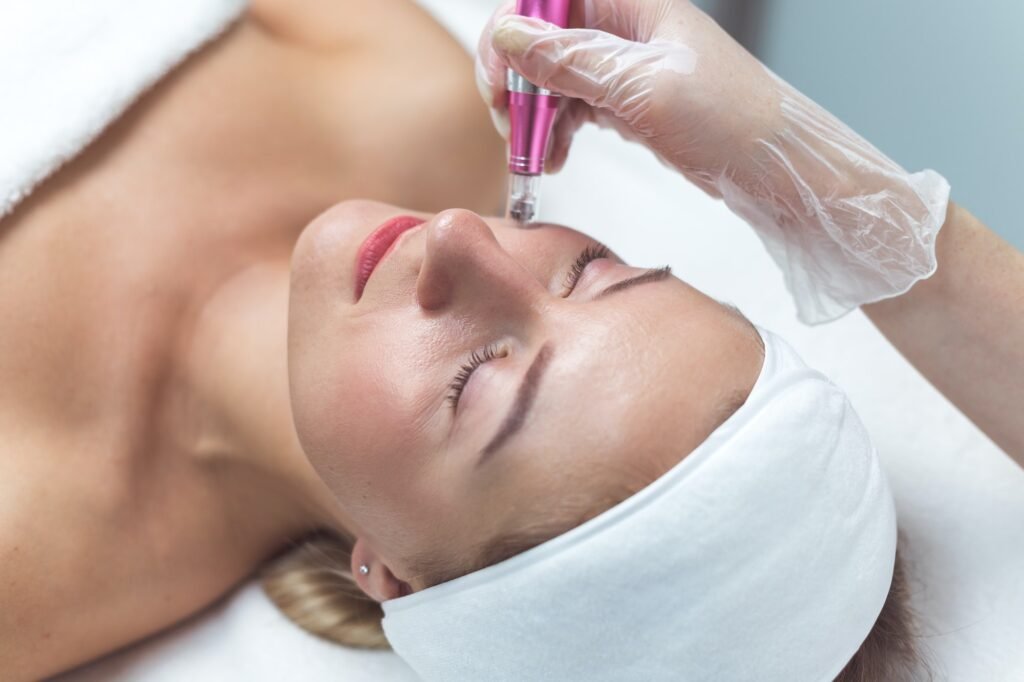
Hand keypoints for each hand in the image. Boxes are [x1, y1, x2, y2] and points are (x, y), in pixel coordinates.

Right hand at [477, 0, 949, 323]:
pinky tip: (555, 157)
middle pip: (543, 39)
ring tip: (535, 154)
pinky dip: (558, 132)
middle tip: (511, 128)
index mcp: (632, 5)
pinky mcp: (630, 104)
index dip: (511, 35)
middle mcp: (625, 30)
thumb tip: (510, 36)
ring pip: (554, 78)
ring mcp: (627, 68)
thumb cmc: (732, 120)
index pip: (546, 0)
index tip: (499, 84)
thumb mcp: (642, 88)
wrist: (778, 169)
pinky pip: (575, 108)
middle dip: (518, 82)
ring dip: (534, 115)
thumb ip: (571, 61)